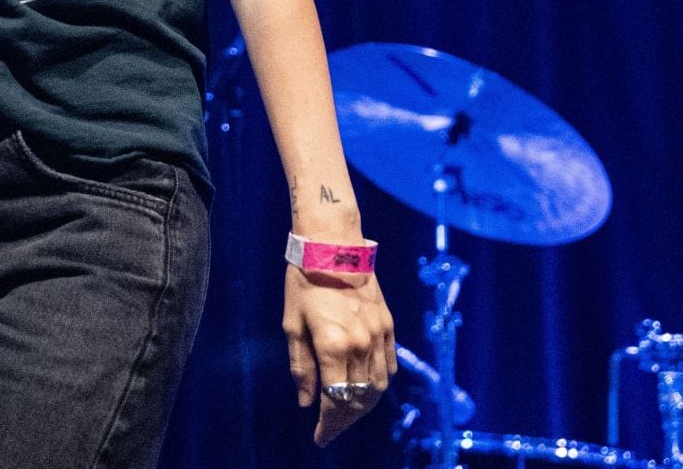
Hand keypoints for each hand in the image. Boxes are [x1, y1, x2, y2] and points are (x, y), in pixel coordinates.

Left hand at [285, 263, 395, 445]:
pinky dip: (380, 382)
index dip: (328, 424)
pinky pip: (389, 365)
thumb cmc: (304, 283)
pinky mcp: (388, 325)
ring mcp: (378, 336)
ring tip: (347, 412)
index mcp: (333, 346)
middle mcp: (361, 345)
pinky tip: (366, 387)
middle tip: (330, 429)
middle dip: (344, 420)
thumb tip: (306, 402)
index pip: (335, 400)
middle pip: (359, 399)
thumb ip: (301, 367)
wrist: (333, 246)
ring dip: (363, 405)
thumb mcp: (292, 325)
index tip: (319, 437)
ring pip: (378, 387)